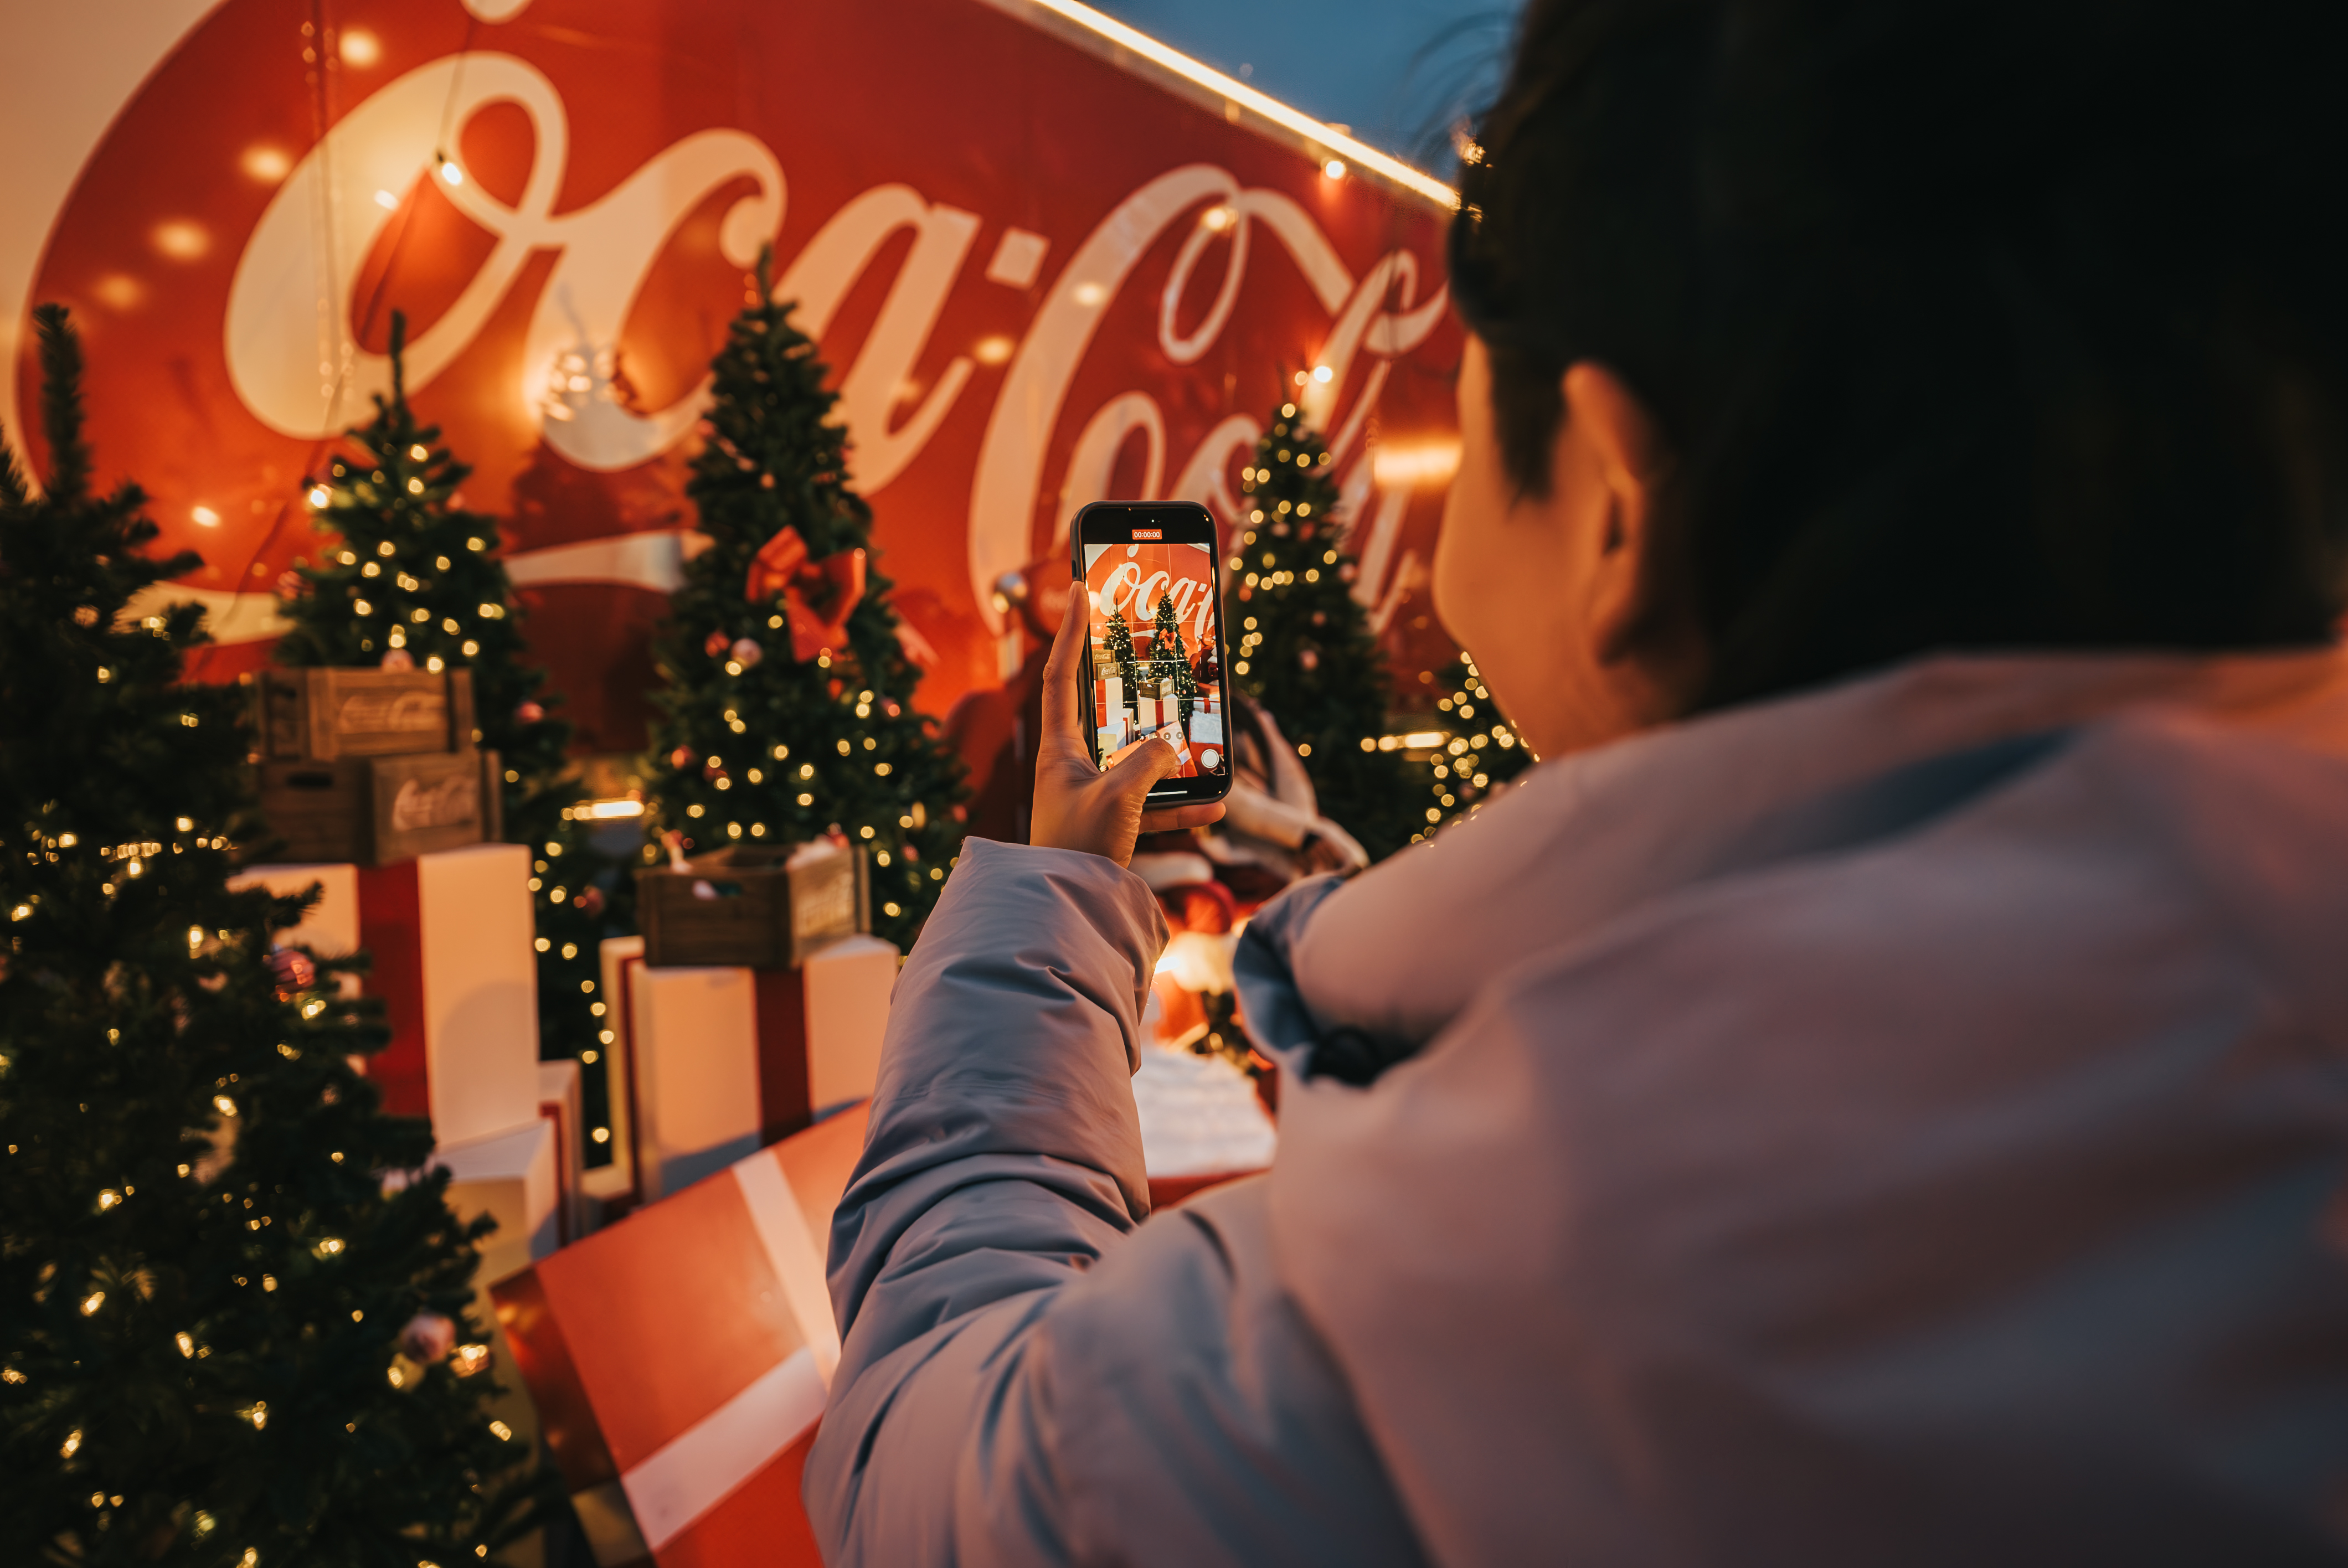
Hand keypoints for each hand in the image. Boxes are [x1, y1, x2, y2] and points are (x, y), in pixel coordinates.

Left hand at [1032, 581, 1224, 865]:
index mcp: (1060, 748)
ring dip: (1174, 758)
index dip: (1070, 630)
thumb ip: (1150, 762)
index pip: (1062, 674)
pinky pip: (1152, 807)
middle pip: (1107, 713)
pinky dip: (1182, 807)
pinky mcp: (1111, 826)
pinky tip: (1216, 807)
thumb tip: (1173, 746)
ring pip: (1138, 762)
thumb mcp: (1119, 796)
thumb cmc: (1077, 848)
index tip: (1080, 588)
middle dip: (1138, 691)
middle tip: (1160, 661)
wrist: (1064, 912)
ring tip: (1205, 745)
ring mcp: (1093, 795)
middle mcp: (1073, 766)